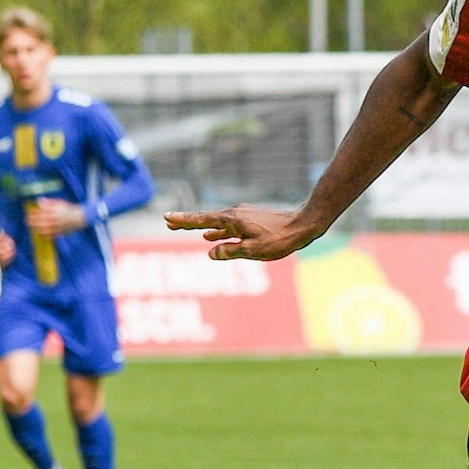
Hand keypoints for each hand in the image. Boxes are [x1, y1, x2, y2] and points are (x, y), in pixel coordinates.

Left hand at [25, 199, 86, 237]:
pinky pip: (51, 235)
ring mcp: (59, 226)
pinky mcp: (61, 232)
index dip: (34, 213)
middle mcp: (56, 219)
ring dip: (37, 228)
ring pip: (45, 228)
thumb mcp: (60, 202)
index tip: (28, 213)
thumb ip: (49, 202)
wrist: (81, 217)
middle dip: (33, 221)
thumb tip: (38, 201)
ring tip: (32, 227)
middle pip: (42, 221)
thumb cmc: (69, 208)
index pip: (42, 212)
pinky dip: (45, 235)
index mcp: (56, 211)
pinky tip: (40, 234)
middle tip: (27, 220)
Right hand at [165, 205, 322, 260]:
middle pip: (205, 219)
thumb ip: (230, 251)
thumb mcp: (253, 250)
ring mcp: (243, 216)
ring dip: (201, 227)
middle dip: (187, 222)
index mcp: (232, 220)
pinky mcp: (251, 219)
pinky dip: (217, 230)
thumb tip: (210, 253)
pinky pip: (228, 226)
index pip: (201, 220)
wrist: (302, 225)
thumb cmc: (279, 239)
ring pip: (216, 223)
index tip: (167, 218)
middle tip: (168, 222)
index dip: (183, 220)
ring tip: (187, 229)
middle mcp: (234, 214)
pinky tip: (211, 236)